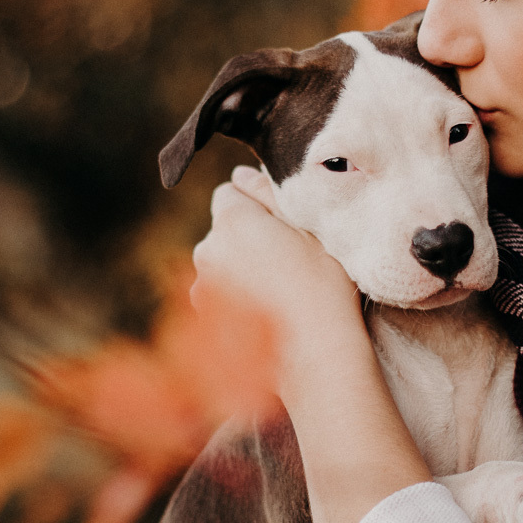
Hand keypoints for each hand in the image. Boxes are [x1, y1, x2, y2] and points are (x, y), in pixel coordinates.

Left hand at [190, 167, 359, 346]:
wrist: (316, 349)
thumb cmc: (322, 283)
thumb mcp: (308, 228)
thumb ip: (268, 194)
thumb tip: (241, 174)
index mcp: (232, 221)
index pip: (227, 194)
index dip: (253, 205)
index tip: (278, 224)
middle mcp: (207, 250)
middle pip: (221, 232)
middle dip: (244, 239)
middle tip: (284, 259)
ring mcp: (201, 288)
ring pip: (218, 266)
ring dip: (237, 271)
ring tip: (275, 292)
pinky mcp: (203, 319)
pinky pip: (215, 297)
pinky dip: (232, 301)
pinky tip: (263, 313)